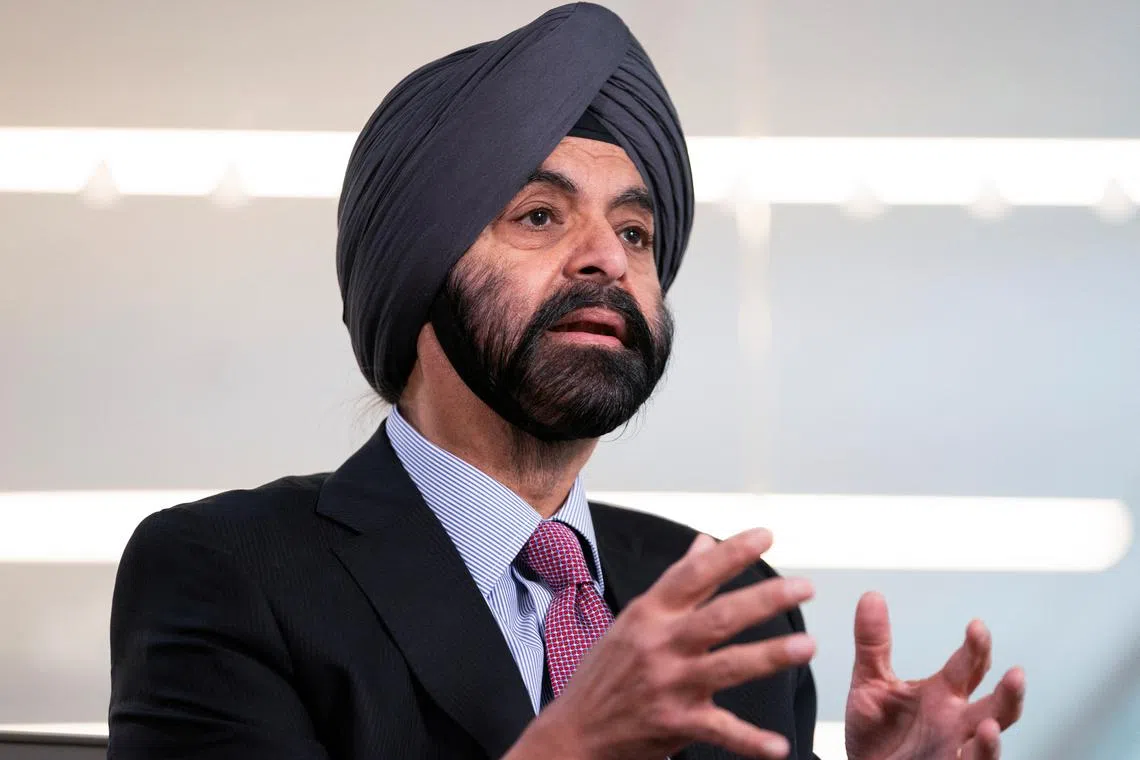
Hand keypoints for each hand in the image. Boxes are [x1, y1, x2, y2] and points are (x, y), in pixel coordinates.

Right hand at [509, 528, 815, 759]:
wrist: (574, 731)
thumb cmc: (605, 672)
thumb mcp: (634, 619)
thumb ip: (676, 582)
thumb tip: (705, 542)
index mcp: (650, 613)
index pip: (694, 573)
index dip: (731, 553)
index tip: (765, 535)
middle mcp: (659, 644)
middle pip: (719, 616)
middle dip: (765, 599)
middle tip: (804, 587)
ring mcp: (668, 684)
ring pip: (727, 665)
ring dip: (769, 656)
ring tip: (806, 646)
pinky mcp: (675, 724)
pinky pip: (721, 731)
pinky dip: (751, 741)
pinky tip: (780, 746)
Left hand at [844, 592, 1025, 759]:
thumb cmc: (876, 732)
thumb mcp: (869, 682)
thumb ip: (873, 643)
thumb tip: (872, 596)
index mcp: (943, 693)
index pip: (969, 667)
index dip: (977, 648)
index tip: (976, 627)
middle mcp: (957, 721)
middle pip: (995, 705)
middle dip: (1007, 690)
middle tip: (1014, 672)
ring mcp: (957, 748)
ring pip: (991, 741)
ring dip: (1000, 734)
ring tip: (994, 723)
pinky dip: (982, 755)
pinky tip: (986, 738)